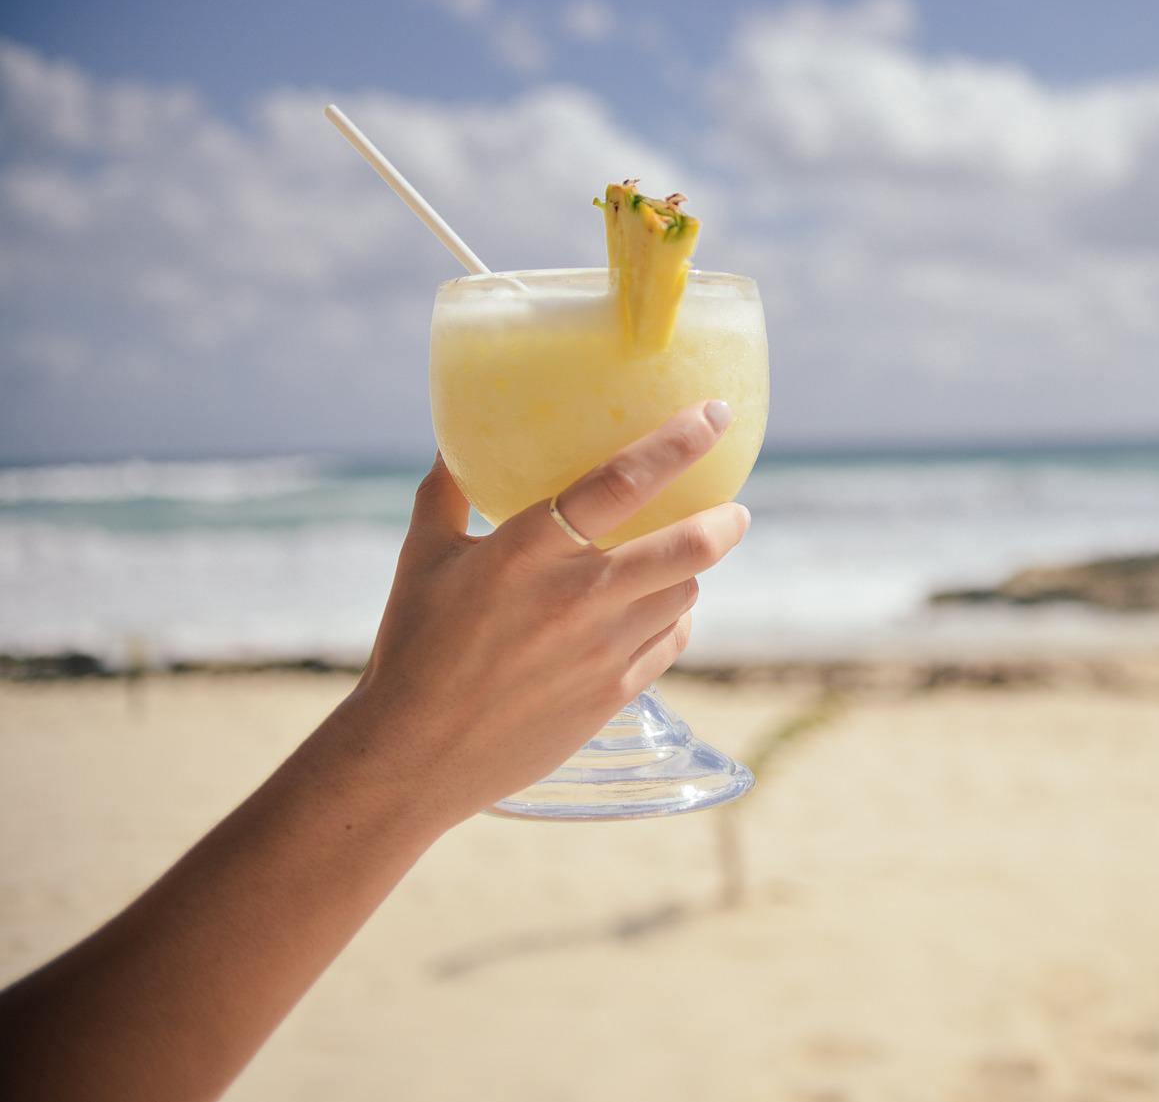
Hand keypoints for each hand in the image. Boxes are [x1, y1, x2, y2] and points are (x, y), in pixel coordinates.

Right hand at [320, 400, 749, 828]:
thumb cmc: (411, 650)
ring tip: (686, 559)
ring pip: (684, 594)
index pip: (623, 480)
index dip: (680, 442)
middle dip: (724, 520)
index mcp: (530, 550)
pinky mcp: (614, 694)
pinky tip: (661, 612)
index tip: (716, 415)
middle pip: (688, 546)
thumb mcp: (420, 558)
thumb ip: (445, 493)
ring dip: (693, 571)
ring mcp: (604, 650)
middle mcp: (579, 596)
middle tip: (734, 508)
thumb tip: (450, 439)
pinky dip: (673, 619)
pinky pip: (669, 642)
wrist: (414, 757)